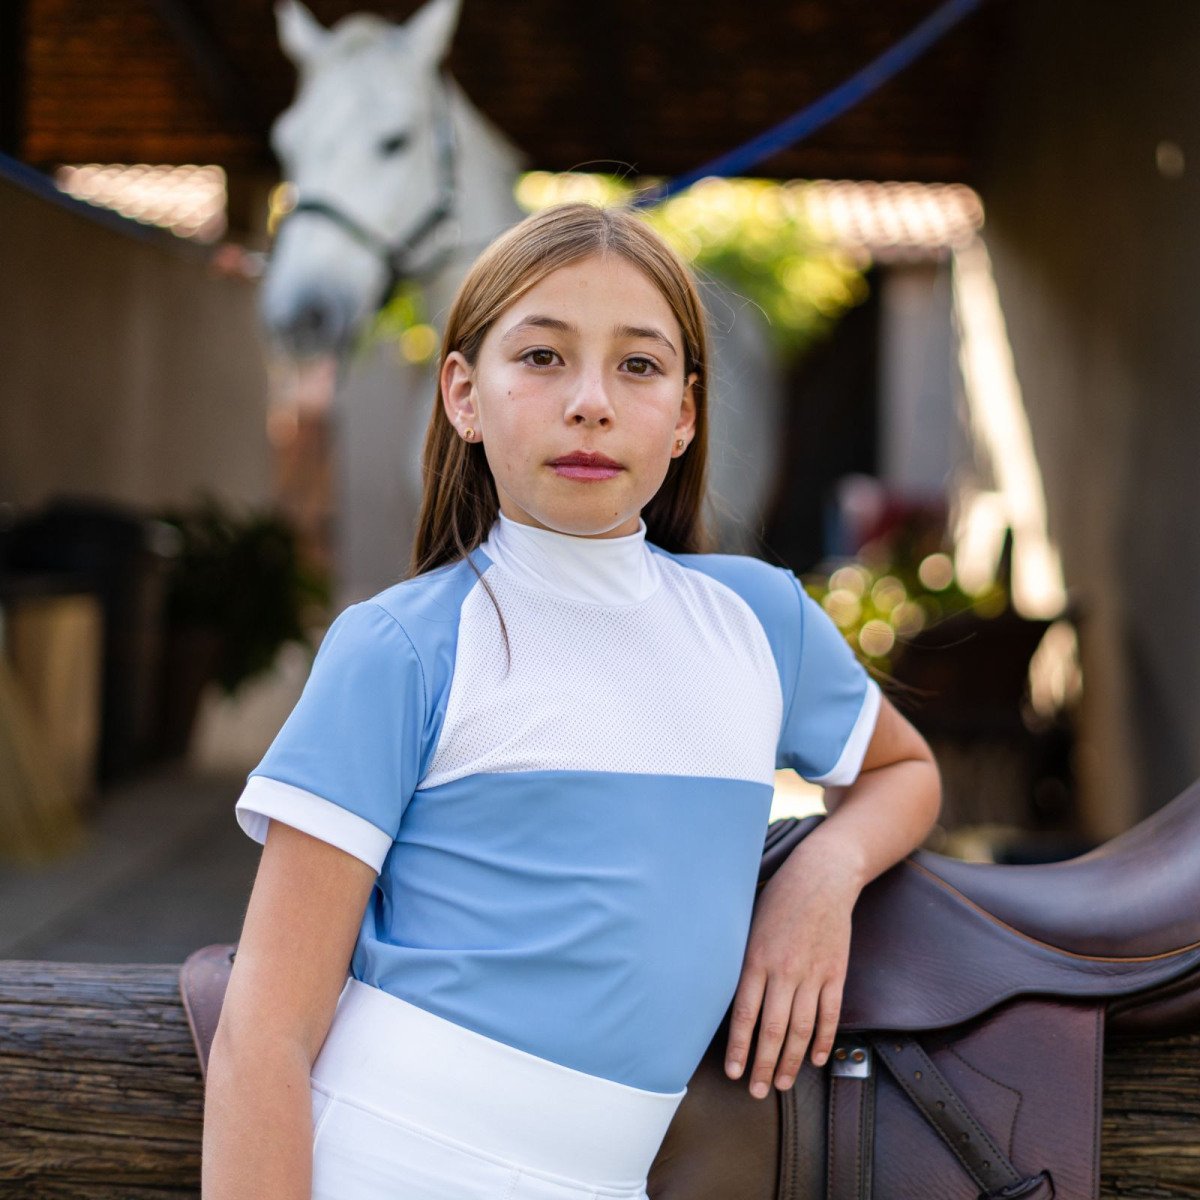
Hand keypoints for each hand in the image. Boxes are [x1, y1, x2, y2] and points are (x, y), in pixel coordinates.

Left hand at [724, 846, 859, 1098]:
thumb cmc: (778, 898)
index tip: (734, 1072)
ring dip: (790, 1060)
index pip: (745, 1014)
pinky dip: (823, 1040)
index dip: (739, 1048)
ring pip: (801, 1029)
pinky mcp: (835, 973)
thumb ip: (740, 960)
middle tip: (757, 1091)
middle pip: (772, 1030)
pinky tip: (815, 1058)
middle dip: (763, 1065)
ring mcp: (812, 974)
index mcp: (756, 959)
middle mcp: (784, 971)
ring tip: (782, 1082)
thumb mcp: (748, 924)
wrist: (822, 877)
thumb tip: (724, 993)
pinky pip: (830, 1015)